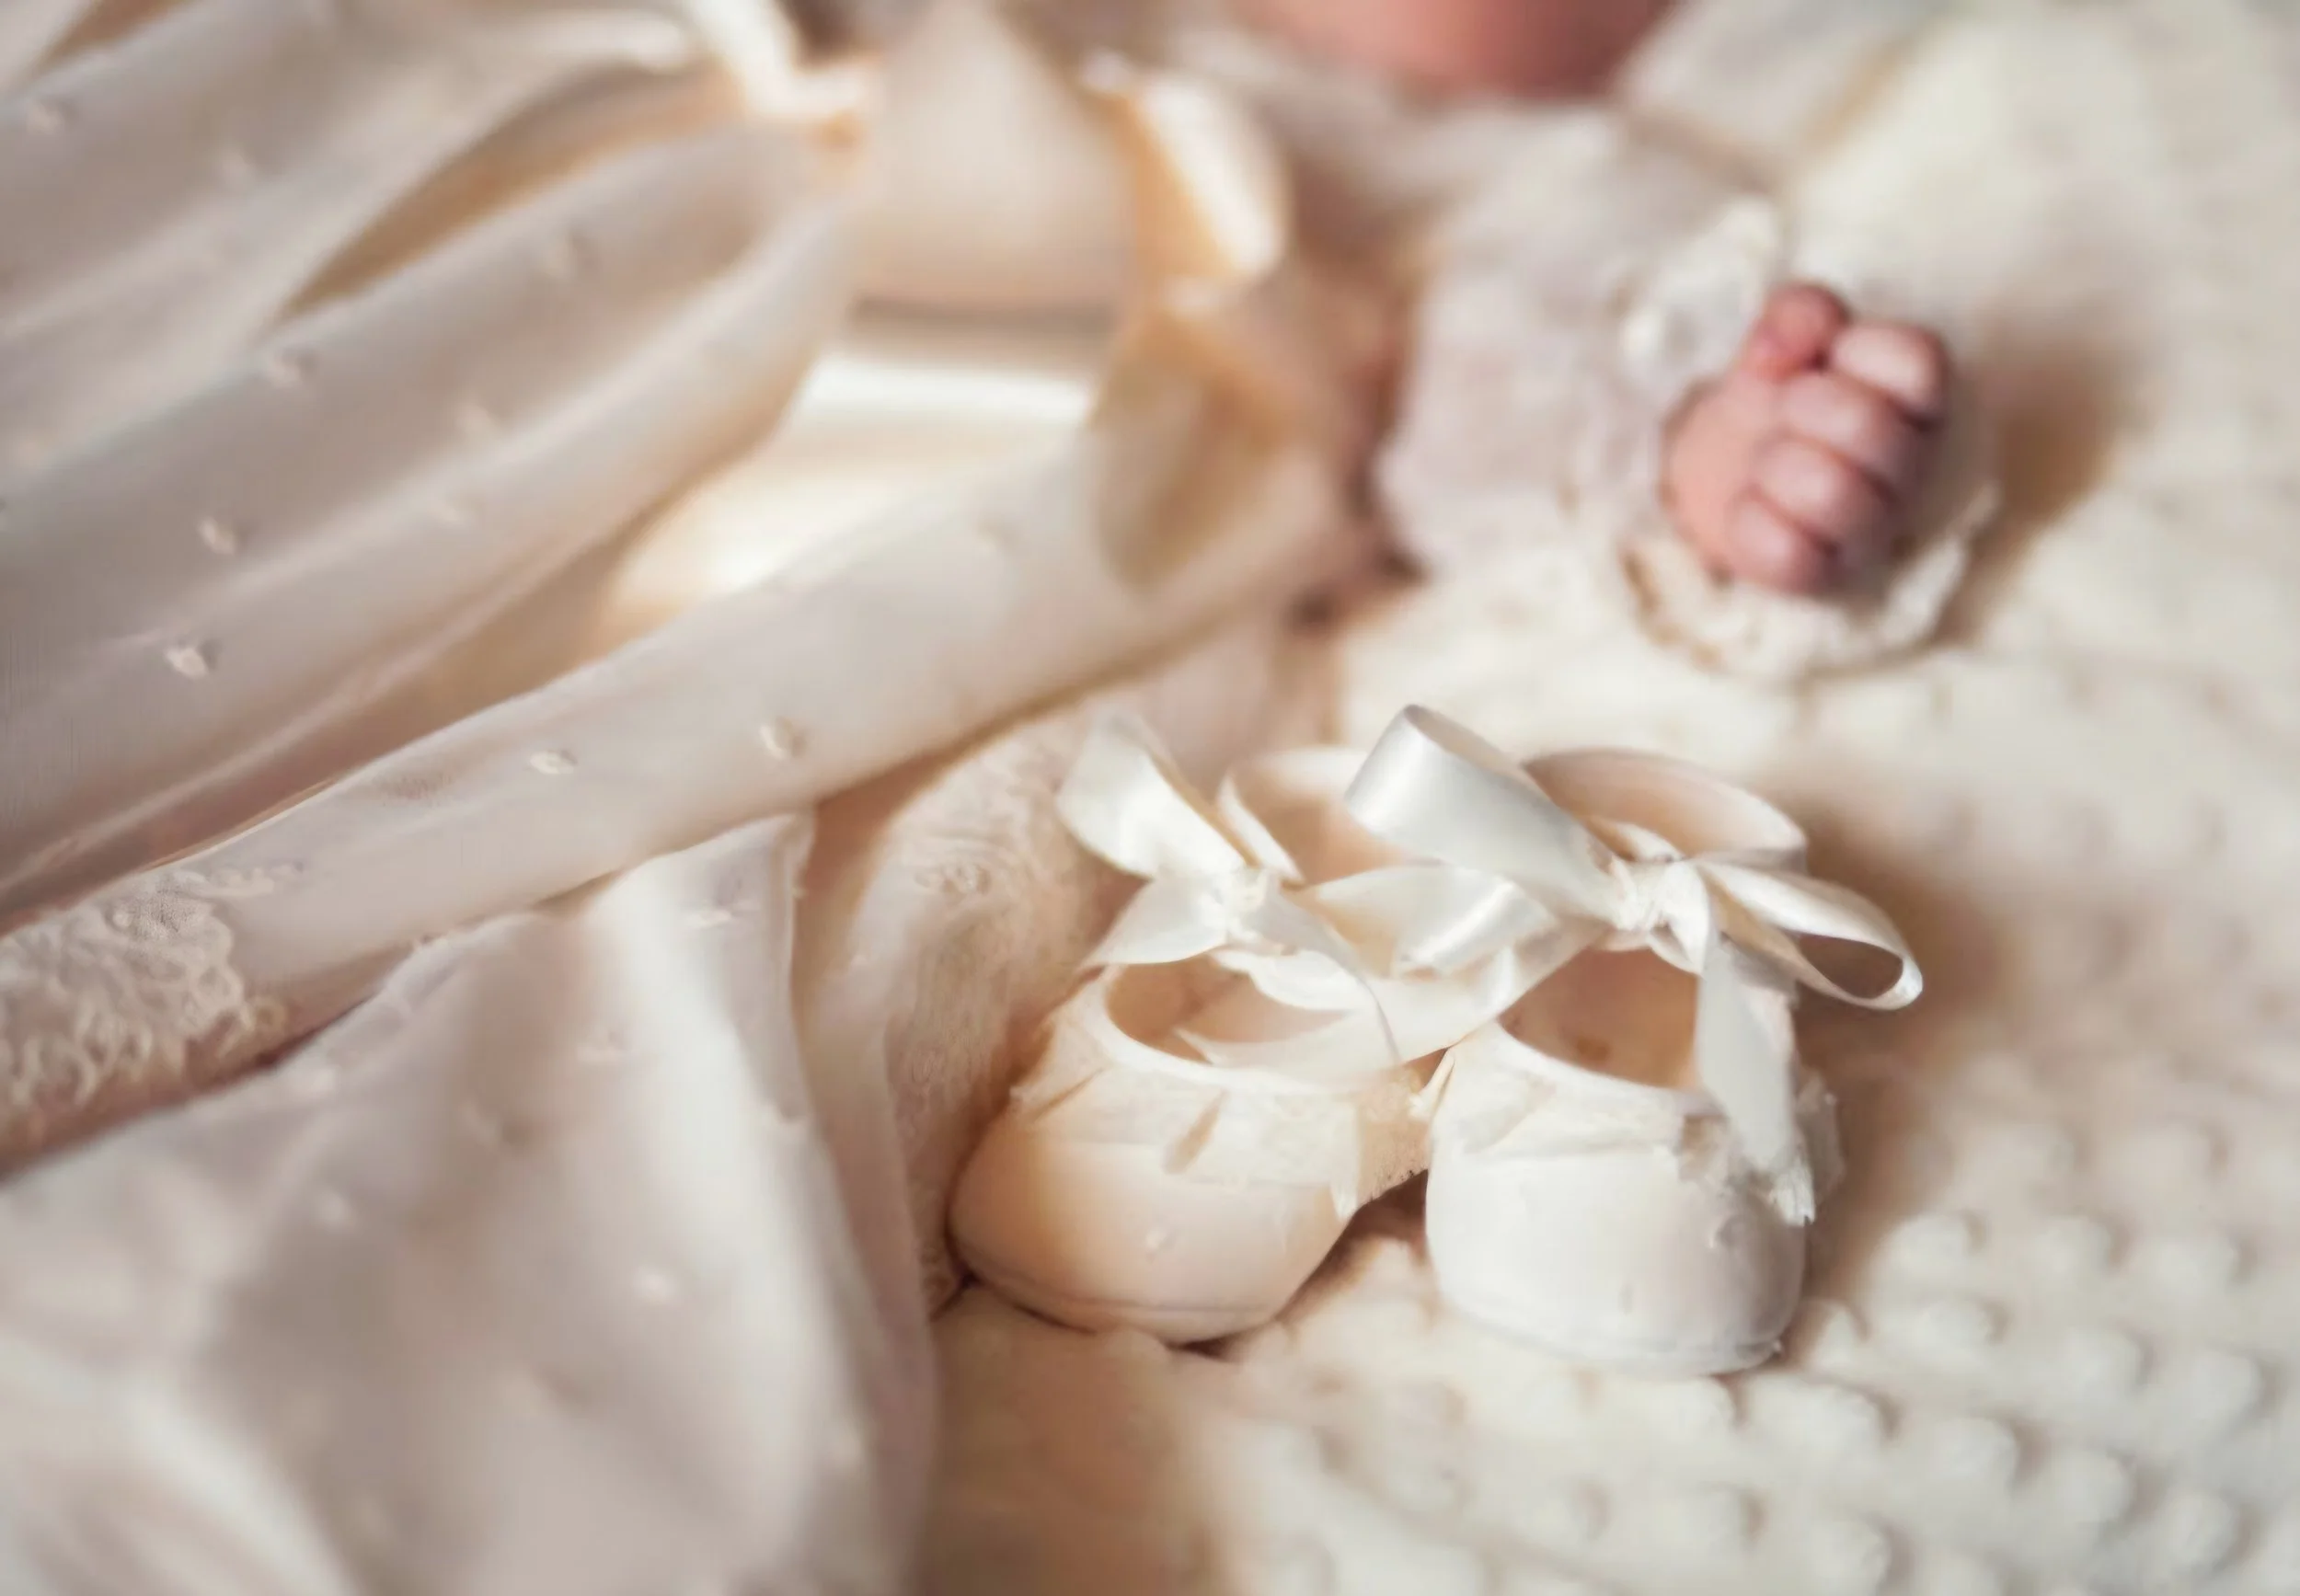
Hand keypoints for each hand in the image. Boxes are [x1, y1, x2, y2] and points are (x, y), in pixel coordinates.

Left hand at [1663, 284, 1951, 594]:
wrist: (1726, 467)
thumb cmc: (1780, 393)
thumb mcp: (1789, 336)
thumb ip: (1799, 313)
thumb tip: (1781, 347)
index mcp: (1919, 399)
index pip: (1920, 360)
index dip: (1858, 348)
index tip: (1831, 355)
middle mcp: (1911, 467)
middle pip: (1868, 427)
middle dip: (1802, 406)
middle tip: (1788, 408)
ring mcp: (1873, 529)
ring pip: (1830, 494)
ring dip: (1777, 463)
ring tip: (1771, 461)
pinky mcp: (1823, 576)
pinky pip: (1787, 552)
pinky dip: (1749, 519)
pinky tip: (1752, 505)